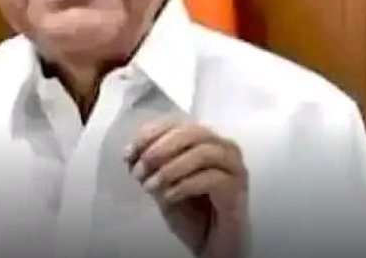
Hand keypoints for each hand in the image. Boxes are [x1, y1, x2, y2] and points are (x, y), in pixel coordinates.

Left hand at [125, 118, 247, 257]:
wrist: (211, 242)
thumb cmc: (189, 209)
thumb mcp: (162, 183)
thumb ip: (150, 165)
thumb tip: (129, 153)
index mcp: (202, 139)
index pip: (175, 123)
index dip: (149, 134)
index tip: (128, 154)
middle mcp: (222, 146)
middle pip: (191, 132)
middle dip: (159, 149)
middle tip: (139, 169)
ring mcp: (233, 166)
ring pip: (203, 153)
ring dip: (170, 168)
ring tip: (149, 186)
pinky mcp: (237, 188)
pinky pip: (211, 178)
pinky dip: (184, 186)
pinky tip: (168, 197)